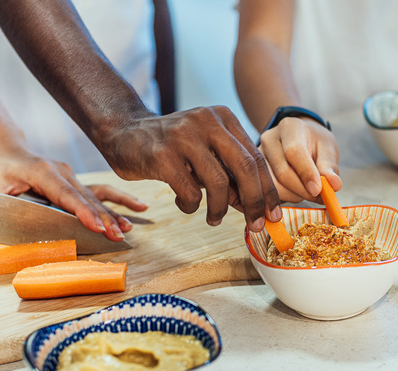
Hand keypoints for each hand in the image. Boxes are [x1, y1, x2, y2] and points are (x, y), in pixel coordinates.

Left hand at [0, 146, 146, 240]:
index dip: (83, 212)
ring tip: (126, 230)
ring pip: (96, 197)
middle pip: (86, 198)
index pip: (65, 194)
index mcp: (41, 171)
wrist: (4, 149)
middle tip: (116, 237)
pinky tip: (139, 207)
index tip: (97, 228)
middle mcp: (61, 172)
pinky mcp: (76, 182)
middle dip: (103, 219)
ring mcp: (71, 176)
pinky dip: (120, 201)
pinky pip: (101, 193)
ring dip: (113, 214)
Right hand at [97, 105, 281, 230]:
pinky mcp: (162, 154)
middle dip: (254, 202)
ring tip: (214, 218)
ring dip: (220, 208)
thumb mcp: (206, 152)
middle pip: (245, 167)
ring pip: (218, 183)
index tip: (274, 215)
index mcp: (224, 118)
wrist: (124, 132)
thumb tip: (257, 208)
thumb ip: (229, 173)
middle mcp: (207, 121)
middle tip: (256, 225)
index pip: (256, 157)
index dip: (268, 190)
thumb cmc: (172, 147)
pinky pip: (190, 192)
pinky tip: (185, 204)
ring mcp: (183, 136)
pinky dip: (191, 205)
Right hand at [258, 116, 341, 202]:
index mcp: (289, 127)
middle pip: (282, 172)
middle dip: (303, 190)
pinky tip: (296, 191)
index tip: (318, 190)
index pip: (294, 152)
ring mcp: (259, 156)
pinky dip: (286, 197)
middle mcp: (269, 139)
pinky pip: (269, 192)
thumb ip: (329, 166)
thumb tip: (334, 185)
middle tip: (319, 197)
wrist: (299, 140)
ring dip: (295, 195)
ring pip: (274, 186)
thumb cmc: (315, 143)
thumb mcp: (327, 148)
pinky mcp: (256, 173)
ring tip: (308, 190)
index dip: (306, 173)